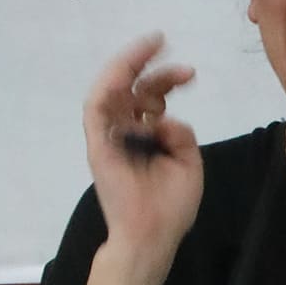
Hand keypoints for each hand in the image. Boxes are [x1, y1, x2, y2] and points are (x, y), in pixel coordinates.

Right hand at [82, 33, 201, 274]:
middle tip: (169, 50)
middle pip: (131, 89)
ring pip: (109, 91)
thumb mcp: (189, 164)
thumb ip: (182, 135)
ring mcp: (109, 137)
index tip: (188, 69)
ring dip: (126, 67)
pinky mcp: (97, 146)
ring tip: (148, 50)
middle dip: (149, 66)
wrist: (153, 235)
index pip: (150, 97)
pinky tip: (125, 76)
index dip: (164, 78)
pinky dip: (108, 90)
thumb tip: (169, 117)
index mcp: (146, 135)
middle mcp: (125, 132)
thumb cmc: (171, 206)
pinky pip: (96, 111)